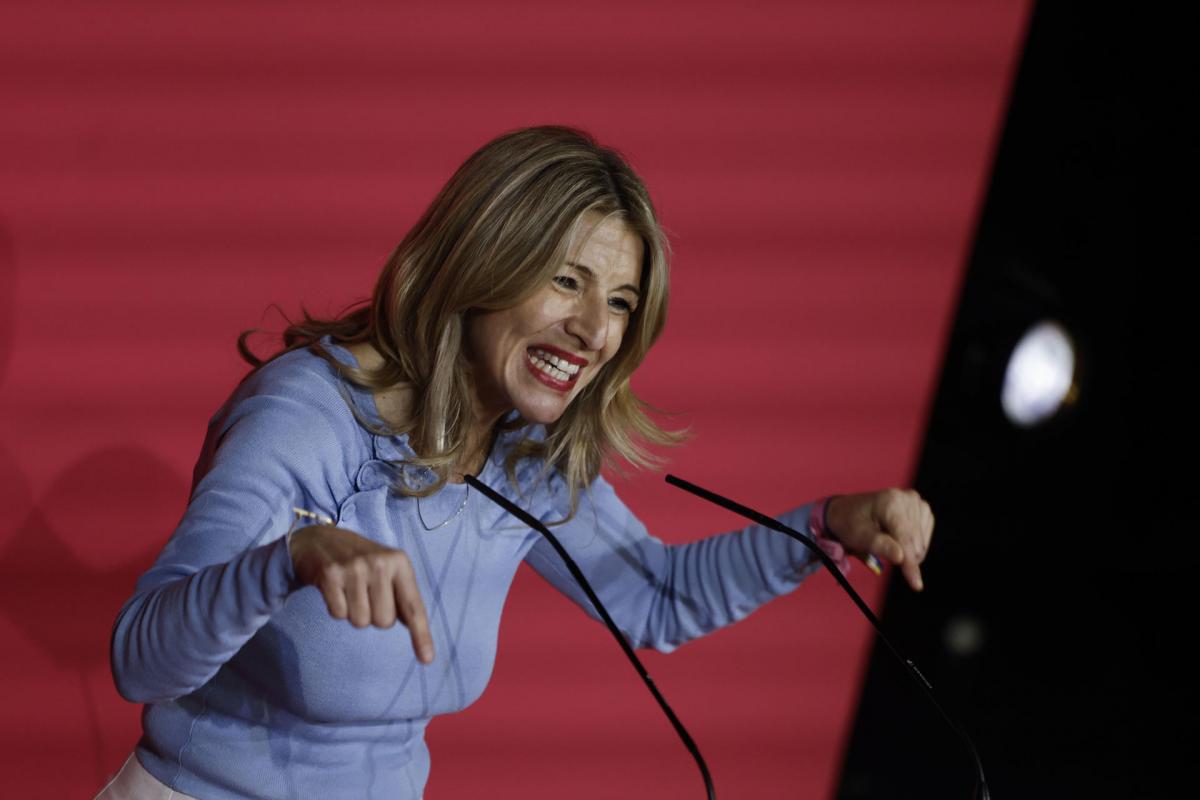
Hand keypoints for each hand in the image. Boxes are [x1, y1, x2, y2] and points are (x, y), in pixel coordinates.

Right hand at [288, 525, 434, 662]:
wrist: (319, 540)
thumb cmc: (360, 560)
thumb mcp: (387, 569)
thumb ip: (401, 595)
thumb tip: (412, 624)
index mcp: (399, 562)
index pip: (413, 606)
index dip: (421, 635)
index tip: (427, 659)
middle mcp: (380, 563)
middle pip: (384, 622)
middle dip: (374, 616)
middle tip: (365, 593)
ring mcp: (354, 568)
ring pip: (360, 621)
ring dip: (354, 613)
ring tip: (349, 590)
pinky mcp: (330, 575)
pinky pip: (338, 614)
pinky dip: (336, 608)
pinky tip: (334, 589)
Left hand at [824, 489, 933, 591]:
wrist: (849, 511)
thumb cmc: (851, 523)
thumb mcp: (858, 536)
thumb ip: (879, 546)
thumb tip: (901, 557)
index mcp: (891, 501)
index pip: (906, 538)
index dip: (910, 563)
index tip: (916, 585)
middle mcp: (908, 498)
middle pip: (916, 543)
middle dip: (903, 556)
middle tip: (880, 549)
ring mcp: (918, 503)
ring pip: (921, 544)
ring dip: (906, 551)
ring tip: (886, 540)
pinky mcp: (923, 511)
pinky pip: (924, 540)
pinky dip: (911, 546)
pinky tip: (896, 538)